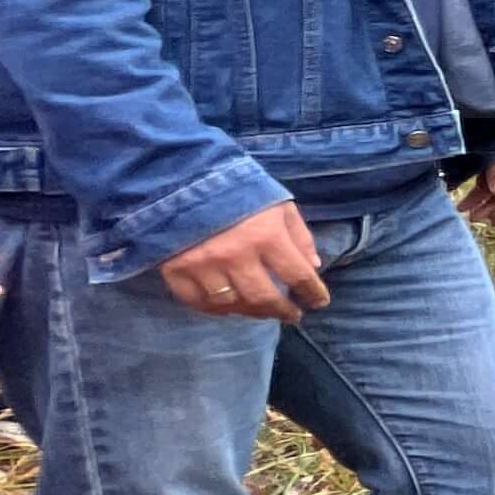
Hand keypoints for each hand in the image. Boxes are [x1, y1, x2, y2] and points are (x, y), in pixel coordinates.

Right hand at [160, 204, 327, 322]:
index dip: (313, 293)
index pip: (298, 275)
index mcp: (265, 235)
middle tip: (292, 315)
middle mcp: (235, 255)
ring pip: (232, 305)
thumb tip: (312, 267)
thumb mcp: (278, 204)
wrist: (182, 178)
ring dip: (251, 312)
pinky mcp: (175, 270)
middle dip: (282, 311)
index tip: (319, 302)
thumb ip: (298, 235)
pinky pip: (198, 302)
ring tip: (263, 312)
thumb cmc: (238, 190)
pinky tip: (229, 308)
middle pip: (264, 298)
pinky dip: (216, 310)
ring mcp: (203, 265)